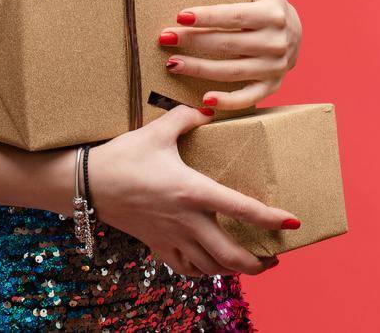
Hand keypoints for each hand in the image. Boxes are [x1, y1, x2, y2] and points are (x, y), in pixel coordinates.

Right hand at [85, 104, 297, 276]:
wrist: (87, 183)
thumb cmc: (122, 156)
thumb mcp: (156, 131)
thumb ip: (186, 117)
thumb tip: (208, 108)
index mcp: (192, 191)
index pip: (241, 208)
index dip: (271, 217)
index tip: (293, 222)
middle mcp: (186, 220)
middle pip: (231, 254)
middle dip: (259, 262)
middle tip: (275, 257)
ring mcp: (171, 237)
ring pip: (212, 267)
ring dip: (235, 270)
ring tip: (250, 263)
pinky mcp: (157, 245)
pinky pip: (187, 269)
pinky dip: (205, 271)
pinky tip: (211, 264)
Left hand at [159, 0, 301, 110]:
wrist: (295, 36)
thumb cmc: (271, 5)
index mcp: (272, 15)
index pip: (235, 16)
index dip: (208, 16)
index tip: (180, 14)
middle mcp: (276, 43)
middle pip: (228, 44)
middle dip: (194, 42)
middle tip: (165, 38)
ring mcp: (274, 68)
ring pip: (232, 71)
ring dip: (200, 69)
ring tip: (172, 63)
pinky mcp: (271, 87)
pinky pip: (249, 98)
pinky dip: (228, 102)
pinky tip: (204, 99)